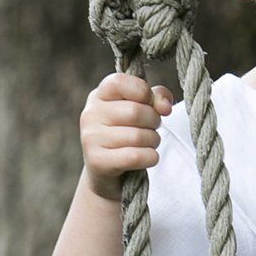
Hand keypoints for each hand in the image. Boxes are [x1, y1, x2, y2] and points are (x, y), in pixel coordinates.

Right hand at [80, 73, 174, 201]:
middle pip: (135, 111)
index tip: (152, 104)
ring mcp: (90, 138)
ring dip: (153, 141)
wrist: (107, 173)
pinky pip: (135, 157)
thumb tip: (165, 106)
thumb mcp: (140, 109)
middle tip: (152, 129)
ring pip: (138, 136)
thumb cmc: (127, 135)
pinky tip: (148, 158)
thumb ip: (156, 97)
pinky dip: (150, 158)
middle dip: (154, 122)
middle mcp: (90, 114)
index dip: (144, 92)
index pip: (120, 82)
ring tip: (148, 144)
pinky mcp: (97, 162)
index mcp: (99, 95)